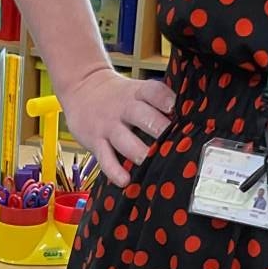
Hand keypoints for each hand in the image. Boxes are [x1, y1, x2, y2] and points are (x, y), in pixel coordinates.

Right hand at [60, 67, 175, 186]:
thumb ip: (155, 103)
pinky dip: (114, 171)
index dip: (165, 100)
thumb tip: (186, 121)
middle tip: (171, 141)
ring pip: (124, 139)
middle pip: (142, 116)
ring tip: (149, 161)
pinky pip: (105, 158)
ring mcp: (108, 126)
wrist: (81, 87)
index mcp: (137, 93)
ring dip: (139, 152)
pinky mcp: (95, 142)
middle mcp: (124, 108)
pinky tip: (124, 180)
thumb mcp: (135, 90)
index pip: (153, 92)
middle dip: (158, 128)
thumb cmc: (117, 96)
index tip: (174, 108)